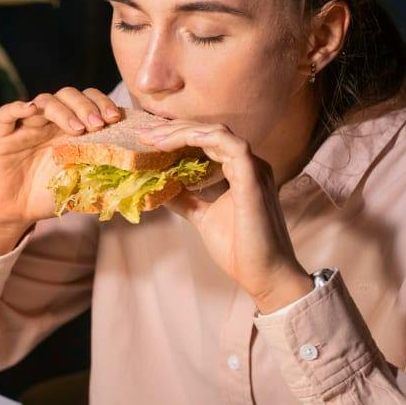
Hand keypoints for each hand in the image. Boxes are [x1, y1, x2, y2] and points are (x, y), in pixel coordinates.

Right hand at [0, 87, 121, 254]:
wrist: (14, 214)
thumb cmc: (48, 198)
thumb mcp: (81, 187)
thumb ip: (103, 178)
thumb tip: (137, 181)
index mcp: (70, 130)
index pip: (89, 103)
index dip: (103, 104)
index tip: (115, 119)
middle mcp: (49, 123)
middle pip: (69, 96)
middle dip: (87, 106)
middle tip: (99, 125)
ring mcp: (26, 127)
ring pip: (44, 101)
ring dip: (63, 110)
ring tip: (78, 130)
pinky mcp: (2, 136)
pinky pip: (7, 113)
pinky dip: (18, 107)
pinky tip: (30, 109)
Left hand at [139, 119, 311, 312]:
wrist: (262, 274)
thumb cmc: (239, 248)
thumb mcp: (202, 217)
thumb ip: (185, 200)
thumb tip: (159, 190)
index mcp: (239, 170)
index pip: (206, 141)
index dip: (176, 136)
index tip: (147, 139)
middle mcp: (248, 165)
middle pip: (208, 132)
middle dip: (173, 130)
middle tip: (143, 133)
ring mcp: (254, 170)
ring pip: (218, 133)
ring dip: (184, 132)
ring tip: (155, 138)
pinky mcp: (254, 180)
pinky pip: (233, 147)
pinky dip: (207, 139)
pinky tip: (183, 140)